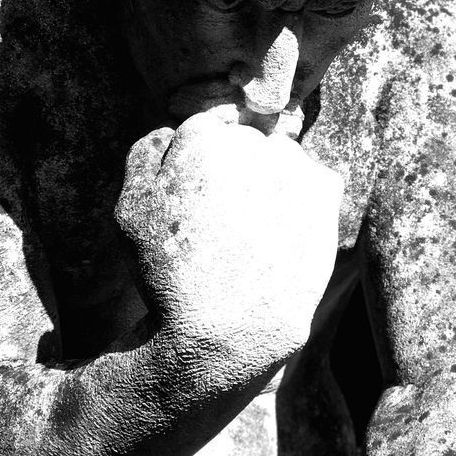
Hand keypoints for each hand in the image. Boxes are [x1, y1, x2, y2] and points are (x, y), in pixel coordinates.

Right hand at [115, 112, 342, 379]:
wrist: (229, 329)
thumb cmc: (169, 273)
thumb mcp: (129, 211)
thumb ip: (147, 154)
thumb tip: (174, 128)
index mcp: (201, 135)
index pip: (205, 126)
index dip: (197, 163)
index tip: (197, 202)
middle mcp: (251, 139)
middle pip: (243, 140)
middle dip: (234, 170)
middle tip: (222, 223)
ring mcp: (294, 163)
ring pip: (279, 157)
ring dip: (269, 180)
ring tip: (251, 233)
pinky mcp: (325, 190)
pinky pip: (310, 179)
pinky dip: (299, 200)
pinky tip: (281, 235)